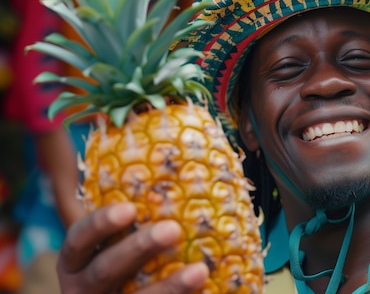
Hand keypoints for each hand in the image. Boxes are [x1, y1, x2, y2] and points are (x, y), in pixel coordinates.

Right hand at [57, 202, 208, 293]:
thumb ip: (130, 219)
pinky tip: (204, 288)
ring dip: (169, 286)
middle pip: (105, 270)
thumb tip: (174, 177)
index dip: (101, 224)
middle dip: (139, 248)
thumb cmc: (118, 257)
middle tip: (173, 229)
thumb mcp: (110, 243)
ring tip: (199, 270)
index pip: (78, 240)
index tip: (130, 209)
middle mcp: (80, 288)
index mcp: (74, 261)